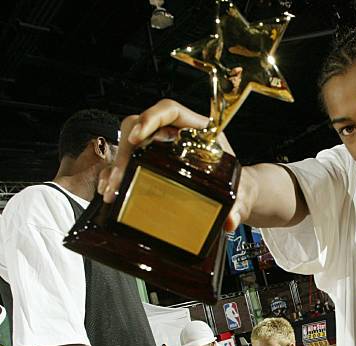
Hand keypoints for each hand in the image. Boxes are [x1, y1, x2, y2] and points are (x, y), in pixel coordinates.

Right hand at [99, 99, 233, 203]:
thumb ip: (239, 205)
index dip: (151, 118)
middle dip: (126, 151)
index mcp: (199, 131)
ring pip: (129, 146)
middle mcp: (176, 136)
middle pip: (141, 127)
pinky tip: (110, 191)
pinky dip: (116, 176)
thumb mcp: (242, 193)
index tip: (138, 136)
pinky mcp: (152, 166)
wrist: (237, 197)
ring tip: (112, 190)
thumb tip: (231, 220)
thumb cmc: (240, 187)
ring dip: (117, 166)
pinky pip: (127, 164)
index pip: (170, 110)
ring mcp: (161, 150)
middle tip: (119, 179)